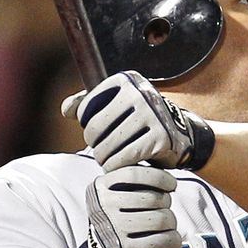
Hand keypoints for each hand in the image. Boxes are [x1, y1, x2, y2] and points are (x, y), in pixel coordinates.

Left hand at [61, 71, 214, 171]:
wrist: (182, 135)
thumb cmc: (142, 120)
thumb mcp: (117, 106)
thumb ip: (88, 104)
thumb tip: (66, 109)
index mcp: (126, 80)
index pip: (87, 110)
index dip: (87, 126)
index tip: (99, 133)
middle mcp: (140, 93)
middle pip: (96, 130)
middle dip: (95, 146)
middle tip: (103, 151)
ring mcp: (152, 115)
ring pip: (108, 147)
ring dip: (104, 160)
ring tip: (110, 160)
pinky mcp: (160, 138)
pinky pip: (124, 159)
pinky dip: (117, 167)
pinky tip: (120, 167)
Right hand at [74, 166, 183, 247]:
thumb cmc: (118, 225)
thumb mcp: (115, 198)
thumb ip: (134, 183)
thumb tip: (169, 181)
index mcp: (99, 189)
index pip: (135, 173)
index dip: (160, 177)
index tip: (170, 185)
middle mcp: (104, 207)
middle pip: (154, 198)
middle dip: (166, 206)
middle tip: (161, 216)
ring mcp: (115, 230)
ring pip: (163, 218)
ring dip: (171, 225)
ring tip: (163, 230)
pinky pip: (165, 240)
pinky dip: (173, 242)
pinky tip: (168, 243)